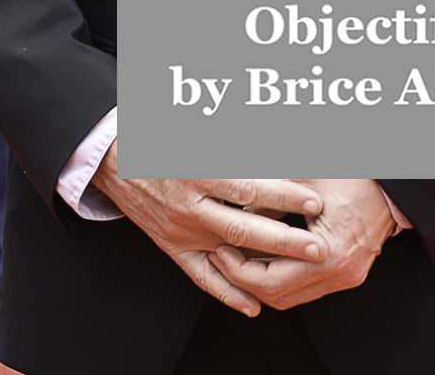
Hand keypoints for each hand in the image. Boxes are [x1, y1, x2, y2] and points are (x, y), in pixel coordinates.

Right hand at [91, 145, 325, 317]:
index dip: (283, 195)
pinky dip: (227, 294)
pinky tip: (254, 306)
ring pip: (229, 253)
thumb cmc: (161, 136)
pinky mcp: (172, 248)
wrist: (115, 158)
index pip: (247, 188)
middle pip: (244, 227)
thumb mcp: (194, 128)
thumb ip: (235, 137)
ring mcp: (181, 231)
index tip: (314, 200)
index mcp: (195, 172)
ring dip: (267, 264)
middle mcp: (188, 206)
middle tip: (319, 247)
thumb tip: (277, 134)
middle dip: (285, 239)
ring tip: (300, 270)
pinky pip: (201, 277)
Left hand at [211, 178, 396, 310]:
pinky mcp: (347, 272)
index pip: (270, 283)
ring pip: (291, 296)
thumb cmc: (349, 172)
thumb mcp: (300, 179)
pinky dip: (281, 275)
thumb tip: (230, 212)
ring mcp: (347, 276)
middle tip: (221, 253)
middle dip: (244, 278)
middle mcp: (341, 274)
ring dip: (261, 279)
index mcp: (330, 254)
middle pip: (279, 296)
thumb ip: (264, 199)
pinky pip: (305, 286)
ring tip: (237, 253)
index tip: (220, 248)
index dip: (238, 270)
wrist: (393, 181)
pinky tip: (262, 253)